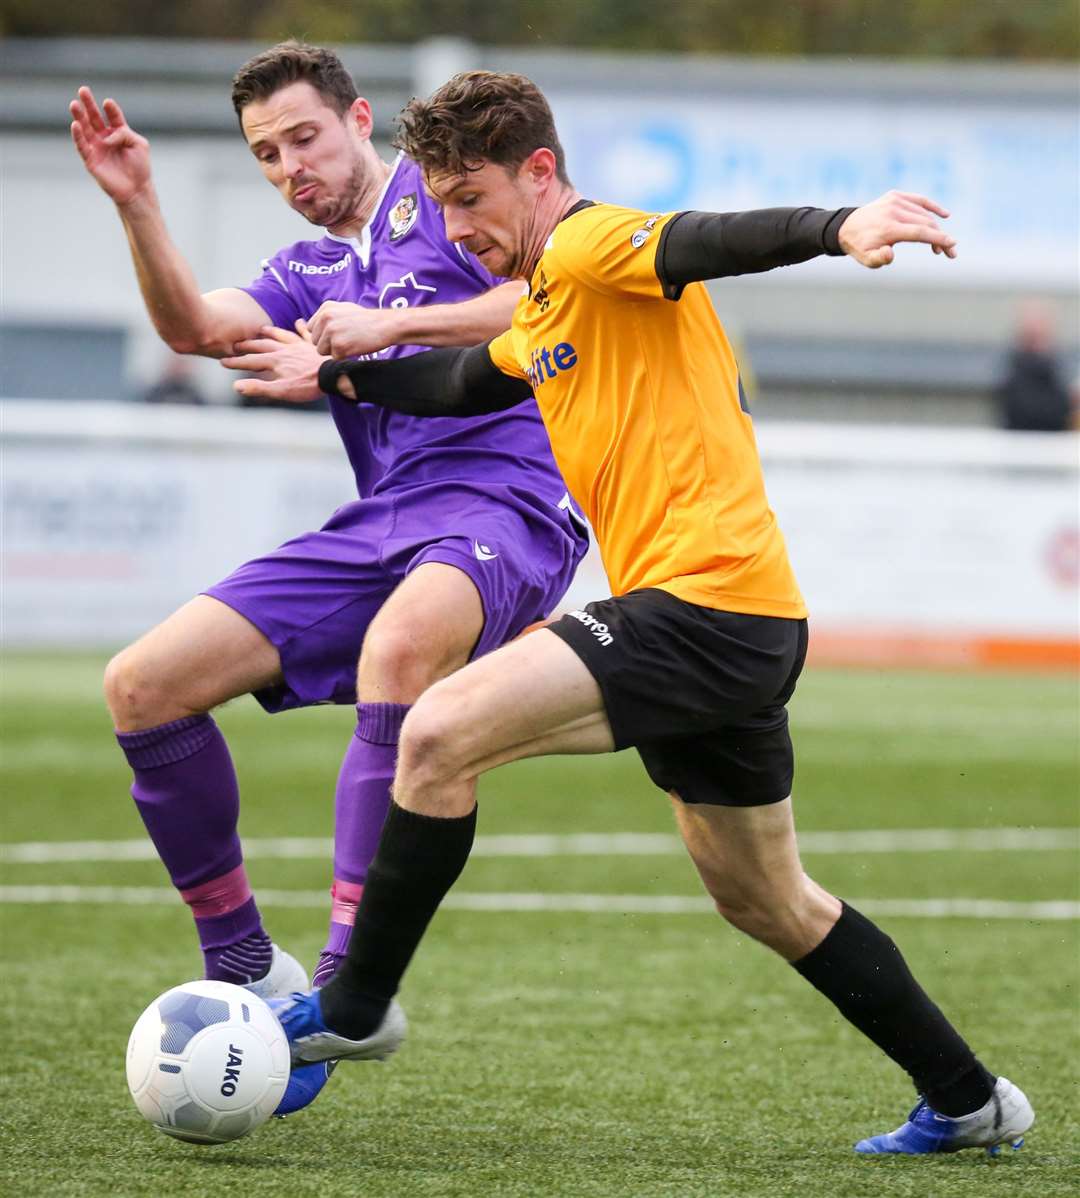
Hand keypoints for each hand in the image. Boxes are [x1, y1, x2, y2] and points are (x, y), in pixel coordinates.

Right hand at [70, 87, 151, 206]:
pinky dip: (78, 135)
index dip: (110, 110)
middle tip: (83, 90)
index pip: (113, 117)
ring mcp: (97, 148)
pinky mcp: (90, 160)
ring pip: (85, 129)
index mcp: (119, 133)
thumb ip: (125, 134)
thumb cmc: (140, 168)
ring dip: (79, 116)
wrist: (137, 190)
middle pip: (94, 118)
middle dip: (88, 104)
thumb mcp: (139, 145)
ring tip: (74, 104)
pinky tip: (75, 125)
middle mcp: (105, 138)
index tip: (108, 103)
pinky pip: (82, 145)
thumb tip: (108, 135)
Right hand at [223, 322, 327, 402]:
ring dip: (271, 332)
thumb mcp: (282, 391)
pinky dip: (302, 327)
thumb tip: (236, 386)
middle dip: (248, 345)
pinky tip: (299, 321)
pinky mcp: (315, 345)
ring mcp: (300, 346)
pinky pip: (307, 333)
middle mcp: (286, 350)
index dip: (236, 362)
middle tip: (237, 344)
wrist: (334, 374)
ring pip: (282, 335)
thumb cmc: (309, 385)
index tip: (222, 362)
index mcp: (276, 361)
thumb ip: (259, 388)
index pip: (251, 362)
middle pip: (263, 345)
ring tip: (262, 329)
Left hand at [307, 301, 401, 356]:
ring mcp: (331, 332)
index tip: (336, 335)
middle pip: (314, 341)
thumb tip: (309, 327)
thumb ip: (327, 316)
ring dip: (334, 351)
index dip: (322, 335)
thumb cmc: (367, 320)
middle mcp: (325, 318)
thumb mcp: (344, 309)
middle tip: (345, 339)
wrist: (385, 325)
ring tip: (349, 343)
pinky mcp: (338, 346)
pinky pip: (334, 358)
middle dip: (327, 344)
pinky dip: (344, 356)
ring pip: (321, 351)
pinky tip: (355, 347)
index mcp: (325, 308)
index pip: (311, 328)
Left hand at [837, 190, 956, 268]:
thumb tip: (890, 254)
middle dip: (940, 238)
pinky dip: (932, 207)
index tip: (952, 246)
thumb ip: (879, 259)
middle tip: (949, 253)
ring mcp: (895, 201)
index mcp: (888, 228)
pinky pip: (919, 200)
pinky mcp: (895, 196)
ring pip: (924, 214)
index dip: (938, 238)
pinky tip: (945, 215)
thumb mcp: (866, 259)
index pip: (920, 232)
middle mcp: (893, 211)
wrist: (846, 227)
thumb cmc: (860, 247)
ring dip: (936, 228)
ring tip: (939, 245)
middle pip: (926, 223)